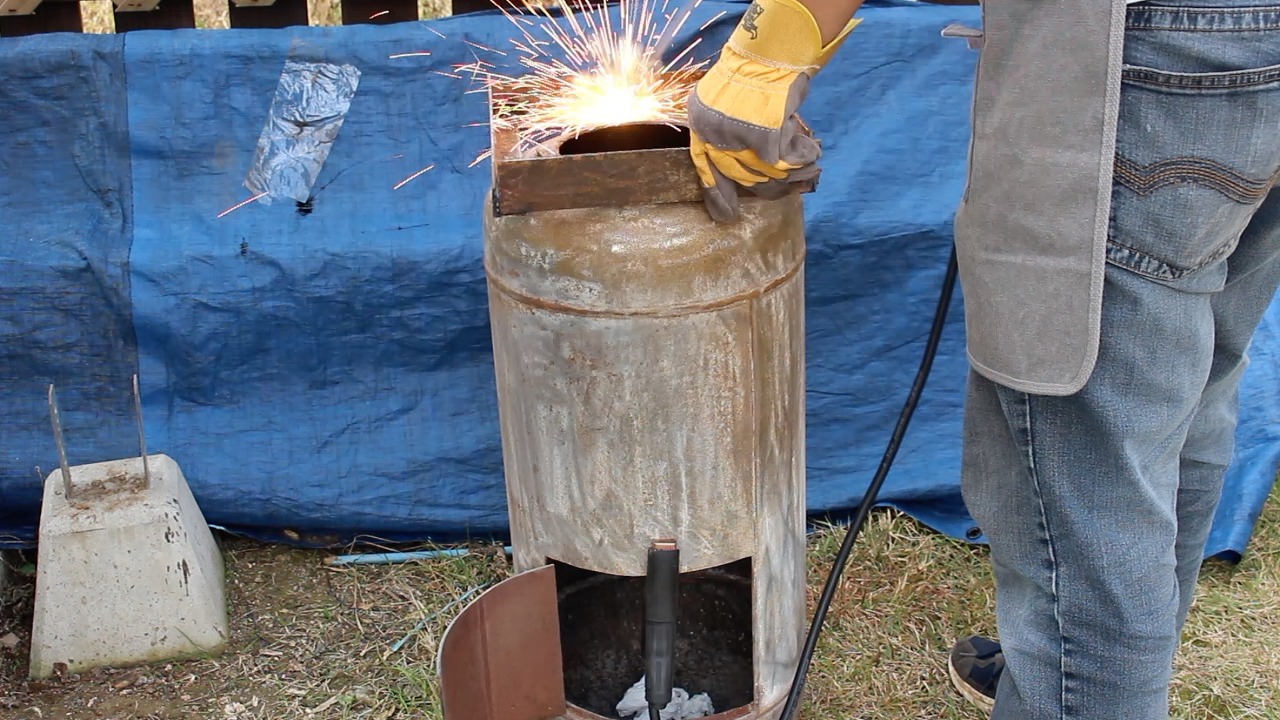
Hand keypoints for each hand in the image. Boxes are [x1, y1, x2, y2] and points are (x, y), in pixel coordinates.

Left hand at [687, 0, 860, 221]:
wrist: (768, 56)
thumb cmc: (748, 73)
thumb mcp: (719, 99)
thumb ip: (722, 129)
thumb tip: (739, 159)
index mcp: (702, 125)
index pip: (706, 169)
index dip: (718, 196)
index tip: (726, 216)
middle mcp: (718, 136)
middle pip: (741, 175)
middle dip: (763, 185)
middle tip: (782, 188)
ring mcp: (742, 140)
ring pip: (767, 172)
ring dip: (789, 174)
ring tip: (807, 172)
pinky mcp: (769, 140)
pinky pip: (789, 160)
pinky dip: (804, 158)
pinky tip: (813, 154)